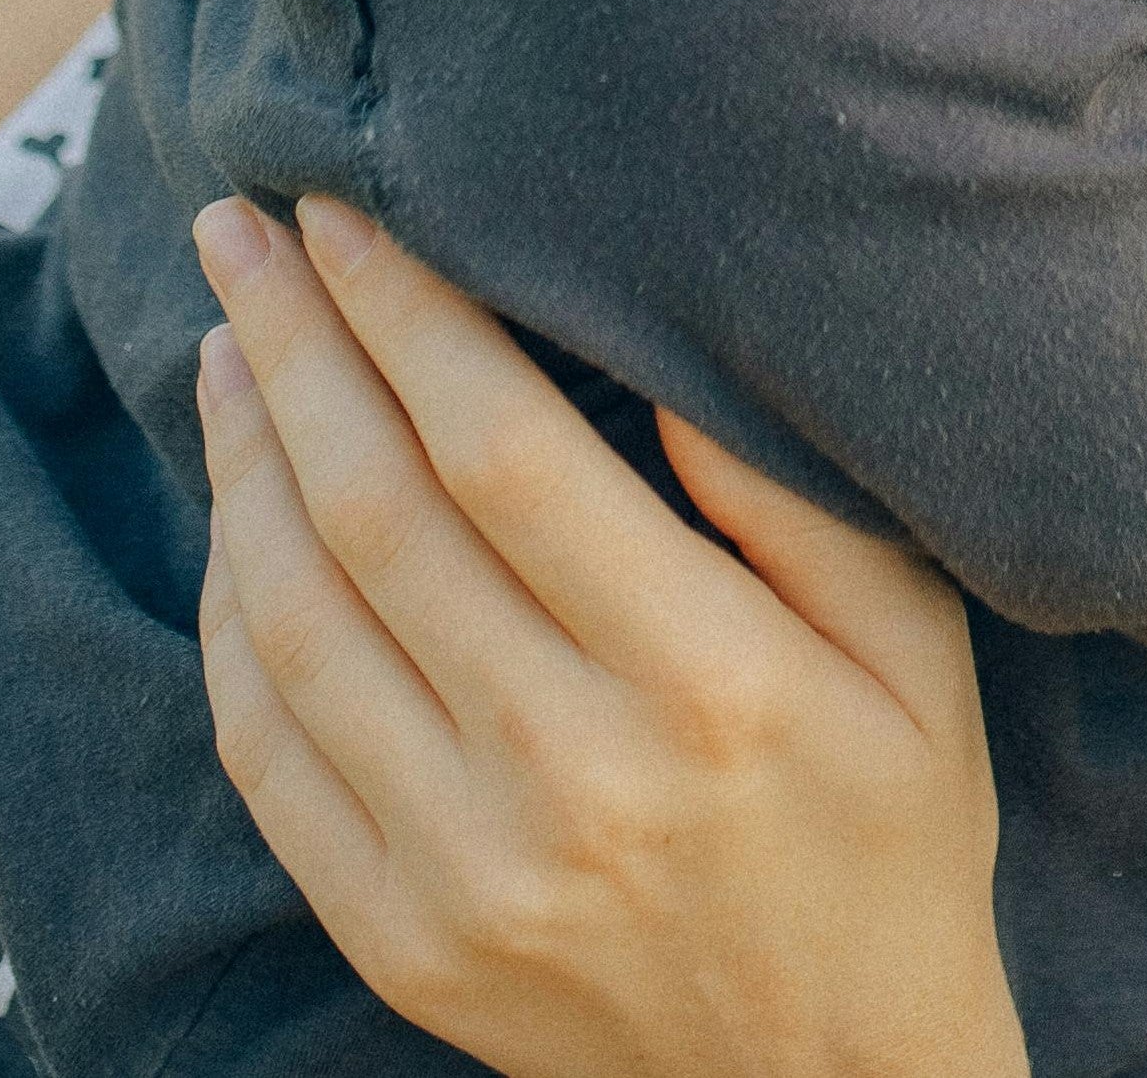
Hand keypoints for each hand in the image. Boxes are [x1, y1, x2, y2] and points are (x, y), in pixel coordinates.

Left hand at [190, 195, 1030, 1077]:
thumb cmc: (894, 828)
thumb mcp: (919, 649)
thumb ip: (800, 502)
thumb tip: (671, 348)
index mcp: (711, 680)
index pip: (507, 455)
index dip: (410, 319)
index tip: (348, 216)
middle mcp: (568, 771)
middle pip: (379, 514)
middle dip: (295, 349)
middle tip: (240, 228)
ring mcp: (461, 865)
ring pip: (296, 620)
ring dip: (242, 462)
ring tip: (227, 345)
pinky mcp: (392, 931)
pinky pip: (266, 748)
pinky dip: (227, 611)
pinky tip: (237, 513)